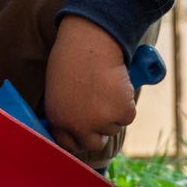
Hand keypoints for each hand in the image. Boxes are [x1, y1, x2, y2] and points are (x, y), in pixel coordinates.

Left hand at [42, 15, 137, 159]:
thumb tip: (80, 119)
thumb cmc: (72, 56)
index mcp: (57, 119)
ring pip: (114, 127)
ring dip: (114, 111)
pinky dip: (127, 102)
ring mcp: (100, 122)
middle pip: (94, 143)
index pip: (69, 145)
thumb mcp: (60, 89)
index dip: (80, 138)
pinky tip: (117, 83)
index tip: (88, 131)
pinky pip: (128, 116)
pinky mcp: (121, 114)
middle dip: (101, 130)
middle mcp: (77, 127)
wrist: (90, 41)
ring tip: (106, 85)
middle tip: (105, 110)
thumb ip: (68, 108)